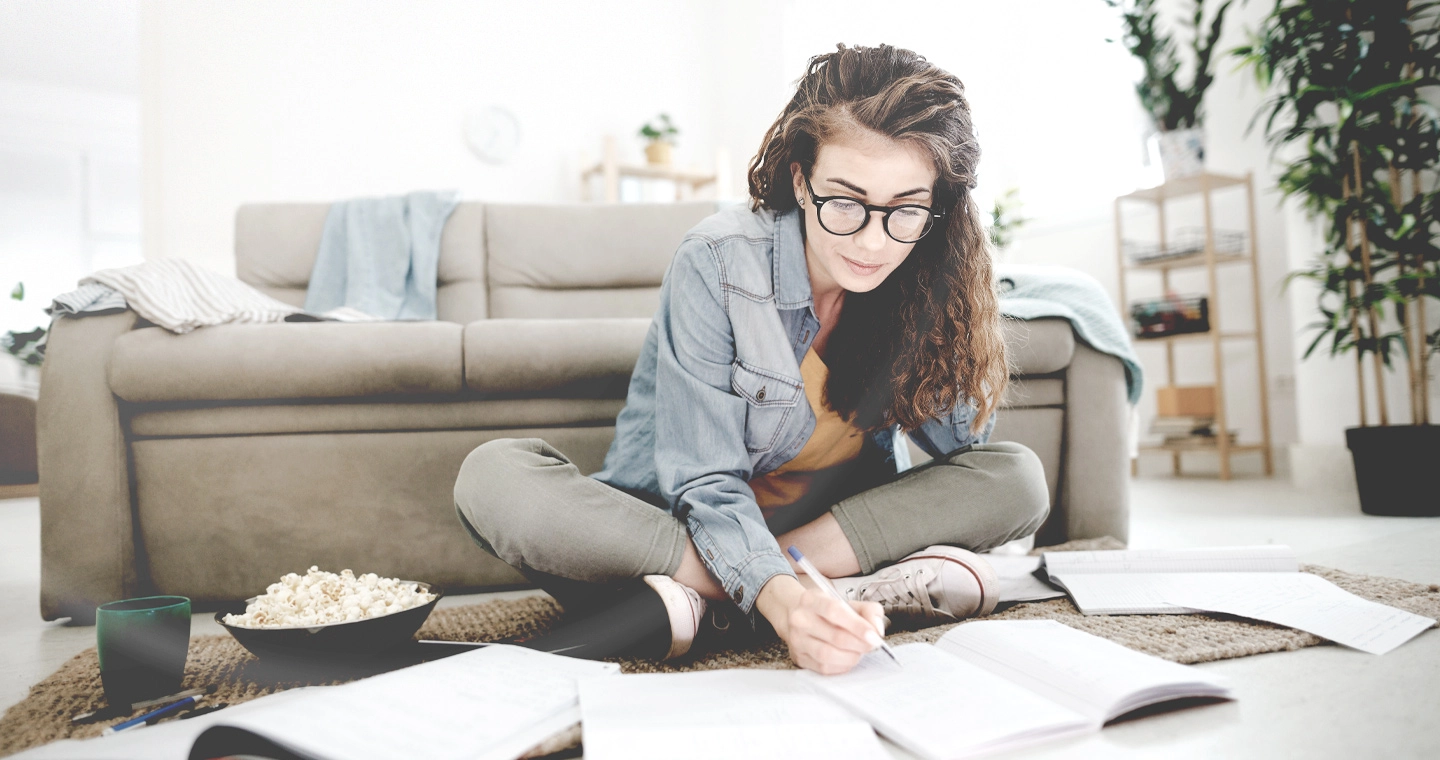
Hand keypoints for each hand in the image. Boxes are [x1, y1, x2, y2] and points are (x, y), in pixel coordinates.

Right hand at [757, 575, 885, 674]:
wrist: (800, 617)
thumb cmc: (828, 610)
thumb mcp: (849, 602)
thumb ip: (870, 611)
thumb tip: (877, 630)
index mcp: (811, 599)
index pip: (835, 611)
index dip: (857, 626)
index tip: (874, 636)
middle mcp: (800, 619)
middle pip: (834, 637)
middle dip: (860, 644)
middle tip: (872, 645)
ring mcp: (797, 640)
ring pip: (828, 655)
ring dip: (851, 657)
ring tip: (859, 652)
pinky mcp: (799, 657)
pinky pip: (823, 668)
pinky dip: (842, 666)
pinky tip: (847, 658)